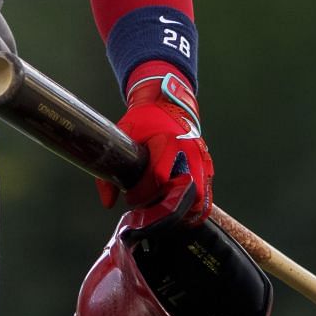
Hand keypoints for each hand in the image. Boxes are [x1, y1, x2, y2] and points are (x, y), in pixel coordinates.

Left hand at [99, 69, 212, 231]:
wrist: (166, 104)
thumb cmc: (144, 121)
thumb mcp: (123, 136)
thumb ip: (111, 168)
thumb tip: (108, 203)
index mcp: (168, 142)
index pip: (158, 178)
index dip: (142, 194)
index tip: (130, 197)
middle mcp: (189, 151)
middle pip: (184, 193)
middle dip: (164, 207)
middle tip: (148, 210)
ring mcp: (201, 159)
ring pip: (199, 197)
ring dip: (182, 209)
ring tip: (162, 211)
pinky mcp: (207, 166)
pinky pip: (206, 194)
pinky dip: (193, 205)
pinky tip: (176, 208)